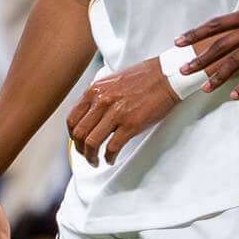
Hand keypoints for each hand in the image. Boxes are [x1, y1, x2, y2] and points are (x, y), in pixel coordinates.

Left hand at [64, 56, 182, 162]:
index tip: (77, 142)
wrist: (166, 76)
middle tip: (86, 155)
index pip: (72, 119)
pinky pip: (112, 147)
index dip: (72, 136)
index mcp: (95, 91)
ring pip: (92, 143)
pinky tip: (111, 159)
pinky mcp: (131, 125)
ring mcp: (116, 113)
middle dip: (80, 149)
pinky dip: (109, 157)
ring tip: (96, 161)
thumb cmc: (143, 77)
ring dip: (91, 156)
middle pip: (79, 134)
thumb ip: (98, 96)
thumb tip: (90, 115)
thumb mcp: (112, 81)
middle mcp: (101, 101)